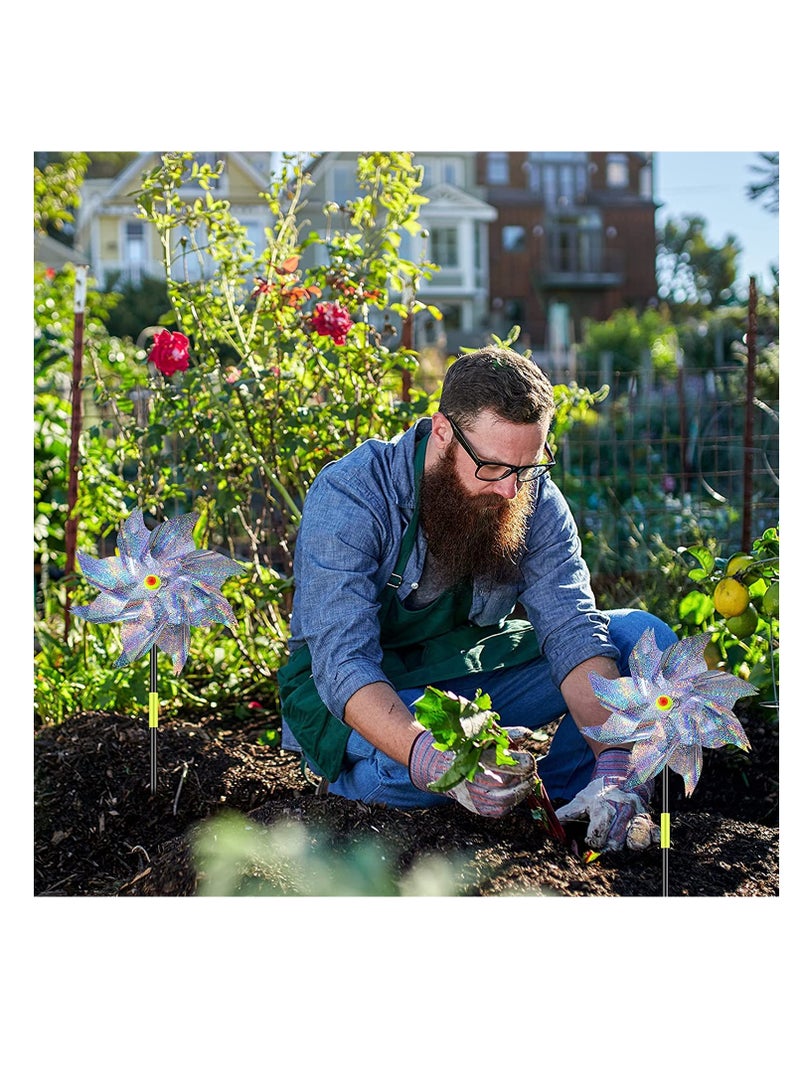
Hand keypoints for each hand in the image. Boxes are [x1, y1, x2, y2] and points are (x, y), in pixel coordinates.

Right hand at [408, 728, 535, 818]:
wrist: (439, 767)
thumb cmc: (467, 747)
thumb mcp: (484, 736)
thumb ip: (507, 734)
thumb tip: (530, 733)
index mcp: (472, 757)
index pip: (501, 763)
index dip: (519, 763)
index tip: (530, 759)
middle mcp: (470, 778)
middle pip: (505, 783)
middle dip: (523, 778)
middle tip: (532, 771)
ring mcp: (472, 795)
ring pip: (504, 800)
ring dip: (521, 792)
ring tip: (528, 782)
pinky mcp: (475, 807)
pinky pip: (498, 810)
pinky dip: (512, 802)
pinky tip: (517, 792)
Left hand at [554, 747, 659, 851]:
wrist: (621, 772)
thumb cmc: (599, 790)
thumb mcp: (581, 799)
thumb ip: (567, 813)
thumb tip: (553, 824)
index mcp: (603, 808)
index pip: (597, 837)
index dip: (592, 842)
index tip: (590, 840)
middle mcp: (621, 811)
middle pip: (615, 844)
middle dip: (607, 846)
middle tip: (604, 841)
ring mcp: (636, 814)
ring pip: (636, 841)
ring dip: (627, 844)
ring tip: (620, 841)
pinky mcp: (647, 816)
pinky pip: (654, 832)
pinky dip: (651, 838)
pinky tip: (641, 838)